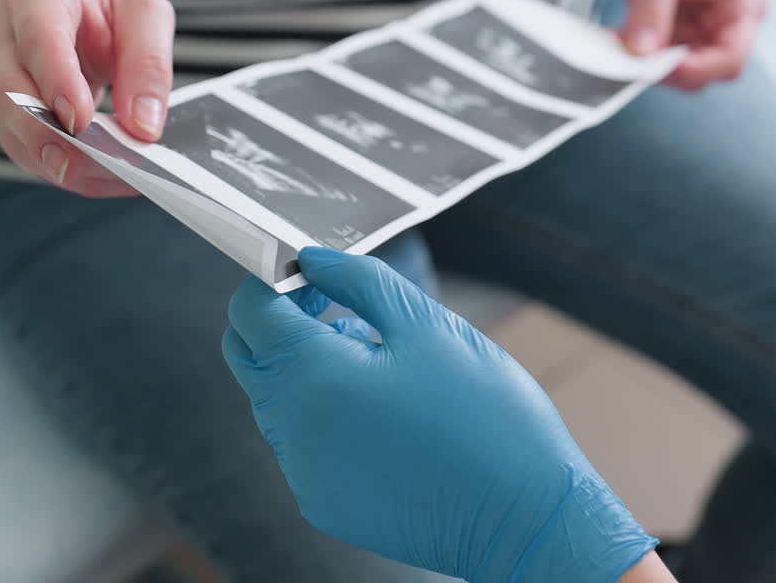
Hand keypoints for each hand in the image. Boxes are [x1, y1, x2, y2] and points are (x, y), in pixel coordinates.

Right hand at [0, 0, 174, 195]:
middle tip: (100, 163)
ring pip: (14, 132)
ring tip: (119, 177)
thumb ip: (148, 63)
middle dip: (52, 135)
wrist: (59, 12)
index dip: (56, 81)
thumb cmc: (103, 9)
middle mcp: (1, 39)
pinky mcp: (4, 118)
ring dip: (66, 163)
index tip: (81, 120)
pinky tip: (109, 179)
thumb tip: (143, 127)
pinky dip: (69, 173)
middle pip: (10, 93)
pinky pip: (29, 155)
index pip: (37, 38)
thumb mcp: (142, 15)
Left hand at [222, 248, 655, 582]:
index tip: (312, 277)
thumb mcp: (428, 325)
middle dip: (280, 325)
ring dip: (305, 371)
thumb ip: (358, 281)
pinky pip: (301, 445)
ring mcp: (304, 473)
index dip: (275, 283)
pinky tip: (382, 415)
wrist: (524, 517)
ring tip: (378, 364)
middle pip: (251, 359)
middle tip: (336, 309)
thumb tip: (312, 259)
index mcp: (313, 376)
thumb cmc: (486, 414)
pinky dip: (323, 418)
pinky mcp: (323, 503)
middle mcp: (293, 429)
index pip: (251, 313)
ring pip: (274, 403)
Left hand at [612, 0, 766, 88]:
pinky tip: (615, 38)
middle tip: (629, 56)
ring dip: (644, 64)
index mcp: (742, 6)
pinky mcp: (672, 32)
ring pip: (674, 71)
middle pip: (702, 73)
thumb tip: (641, 52)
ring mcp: (698, 31)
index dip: (697, 70)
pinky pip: (653, 58)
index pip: (731, 59)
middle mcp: (725, 24)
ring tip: (617, 42)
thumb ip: (652, 5)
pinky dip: (633, 55)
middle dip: (665, 70)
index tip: (659, 65)